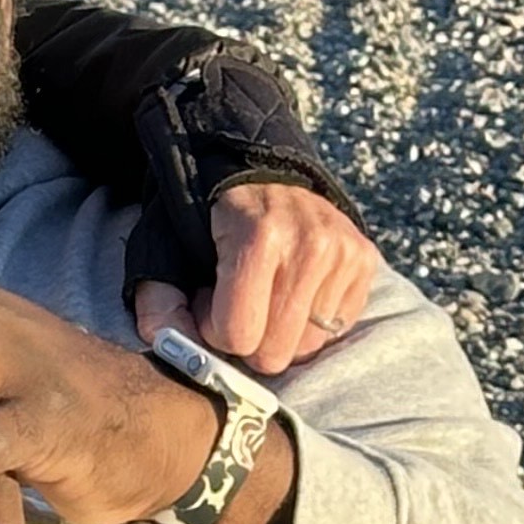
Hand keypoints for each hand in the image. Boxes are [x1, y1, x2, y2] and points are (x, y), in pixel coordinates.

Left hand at [132, 179, 373, 374]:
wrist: (261, 171)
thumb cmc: (210, 219)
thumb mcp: (166, 250)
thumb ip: (158, 303)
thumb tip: (170, 346)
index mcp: (258, 238)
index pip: (240, 336)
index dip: (216, 330)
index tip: (211, 302)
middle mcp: (310, 243)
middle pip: (276, 352)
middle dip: (250, 337)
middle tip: (240, 301)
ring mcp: (343, 251)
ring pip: (306, 346)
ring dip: (280, 331)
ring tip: (267, 293)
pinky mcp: (364, 259)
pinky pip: (334, 328)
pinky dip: (310, 320)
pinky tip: (294, 289)